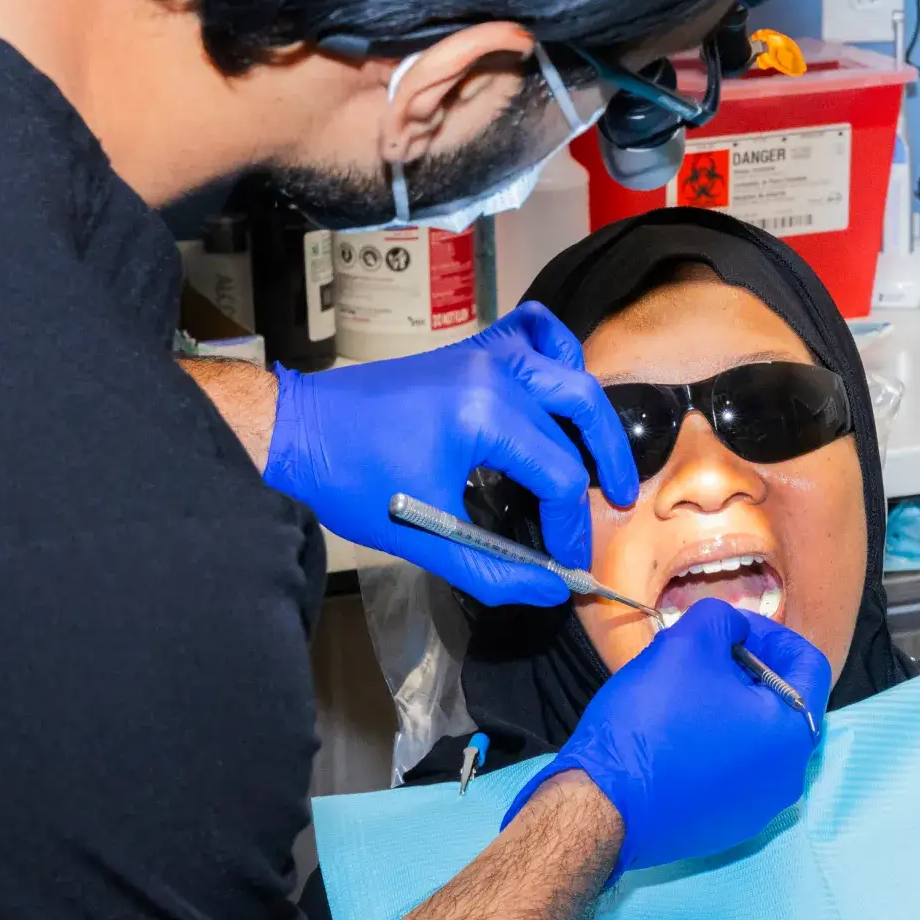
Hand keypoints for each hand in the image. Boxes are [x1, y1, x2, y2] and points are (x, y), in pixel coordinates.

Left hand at [264, 303, 638, 604]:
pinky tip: (559, 389)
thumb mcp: (426, 536)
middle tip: (619, 504)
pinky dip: (557, 353)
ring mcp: (483, 353)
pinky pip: (534, 331)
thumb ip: (495, 568)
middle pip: (580, 414)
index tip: (567, 563)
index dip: (572, 527)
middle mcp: (494, 372)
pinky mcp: (470, 351)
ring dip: (592, 417)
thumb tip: (552, 587)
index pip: (559, 475)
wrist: (300, 431)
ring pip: (567, 373)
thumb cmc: (353, 483)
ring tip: (601, 460)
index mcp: (484, 414)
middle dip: (607, 465)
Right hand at [503, 599, 831, 879]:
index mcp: (793, 733)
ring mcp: (757, 809)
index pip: (808, 665)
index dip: (771, 634)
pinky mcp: (725, 827)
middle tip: (705, 655)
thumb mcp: (687, 644)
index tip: (732, 627)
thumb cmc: (652, 722)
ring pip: (755, 740)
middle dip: (747, 671)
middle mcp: (787, 778)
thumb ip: (722, 620)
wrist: (602, 805)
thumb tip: (734, 630)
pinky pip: (732, 772)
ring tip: (685, 692)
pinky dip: (714, 745)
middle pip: (782, 704)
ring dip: (729, 707)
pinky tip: (675, 735)